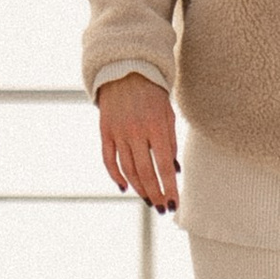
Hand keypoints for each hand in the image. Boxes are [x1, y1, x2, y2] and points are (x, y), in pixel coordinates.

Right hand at [97, 76, 180, 213]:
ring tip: (148, 200)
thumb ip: (171, 143)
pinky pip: (108, 160)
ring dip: (139, 189)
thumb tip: (174, 171)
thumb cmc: (153, 94)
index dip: (170, 188)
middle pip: (146, 173)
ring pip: (128, 170)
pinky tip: (124, 187)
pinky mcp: (105, 131)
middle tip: (161, 208)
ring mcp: (118, 132)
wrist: (126, 71)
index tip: (174, 204)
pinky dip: (115, 176)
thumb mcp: (168, 115)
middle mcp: (136, 131)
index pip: (165, 166)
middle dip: (155, 194)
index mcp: (156, 127)